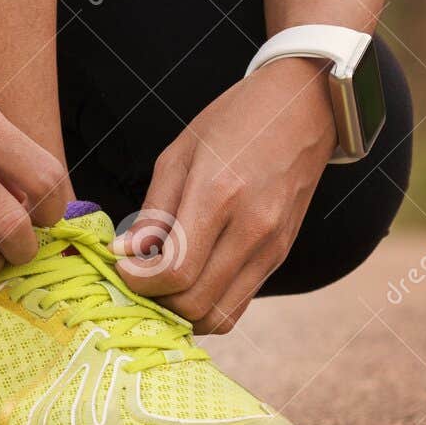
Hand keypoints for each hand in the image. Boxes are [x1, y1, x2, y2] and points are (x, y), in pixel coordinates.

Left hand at [113, 58, 336, 332]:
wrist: (303, 108)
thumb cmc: (233, 123)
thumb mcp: (179, 154)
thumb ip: (153, 210)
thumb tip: (124, 253)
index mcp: (219, 195)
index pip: (176, 271)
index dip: (139, 281)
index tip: (122, 267)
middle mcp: (251, 229)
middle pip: (195, 303)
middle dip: (155, 301)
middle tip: (135, 279)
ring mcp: (272, 247)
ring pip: (219, 316)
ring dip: (181, 312)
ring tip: (159, 285)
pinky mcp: (280, 255)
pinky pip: (239, 304)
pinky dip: (207, 306)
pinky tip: (188, 282)